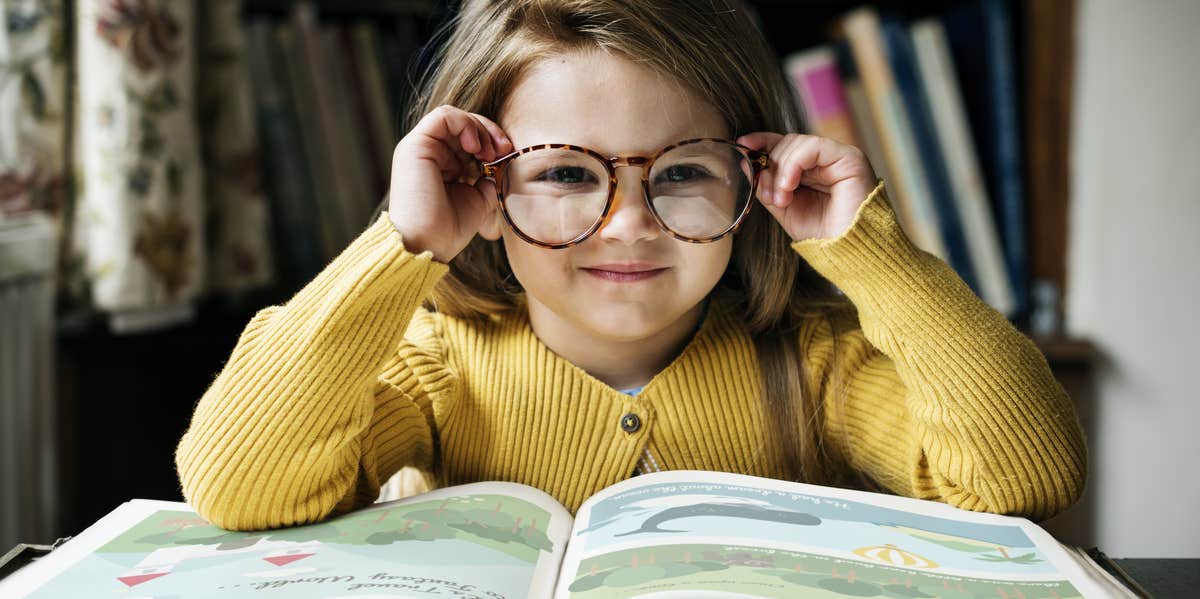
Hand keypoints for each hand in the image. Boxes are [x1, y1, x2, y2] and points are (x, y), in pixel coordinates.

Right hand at [388, 105, 512, 261]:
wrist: (427, 245)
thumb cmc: (448, 230)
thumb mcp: (478, 199)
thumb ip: (488, 179)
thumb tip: (502, 164)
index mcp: (443, 166)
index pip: (469, 139)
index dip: (491, 142)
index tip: (507, 156)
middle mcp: (430, 154)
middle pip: (464, 125)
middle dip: (489, 133)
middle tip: (504, 150)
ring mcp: (421, 148)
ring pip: (455, 117)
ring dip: (480, 128)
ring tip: (490, 151)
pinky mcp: (415, 145)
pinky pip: (443, 116)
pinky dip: (465, 124)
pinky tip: (476, 145)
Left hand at [735, 132, 876, 241]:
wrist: (847, 253)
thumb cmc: (821, 234)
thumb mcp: (785, 207)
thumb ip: (769, 186)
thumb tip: (749, 165)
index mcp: (812, 170)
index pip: (784, 145)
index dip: (762, 141)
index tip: (742, 145)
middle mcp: (826, 160)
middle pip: (787, 143)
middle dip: (769, 167)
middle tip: (769, 197)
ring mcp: (838, 157)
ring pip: (797, 143)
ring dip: (780, 171)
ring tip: (782, 199)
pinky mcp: (849, 158)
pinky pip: (813, 146)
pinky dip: (793, 164)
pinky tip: (789, 186)